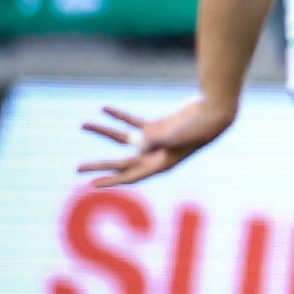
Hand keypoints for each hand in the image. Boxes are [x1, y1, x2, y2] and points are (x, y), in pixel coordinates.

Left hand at [78, 100, 234, 188]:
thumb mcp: (179, 137)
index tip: (92, 184)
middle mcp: (155, 155)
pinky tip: (103, 108)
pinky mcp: (157, 127)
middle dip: (99, 164)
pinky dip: (118, 115)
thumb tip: (142, 143)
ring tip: (83, 125)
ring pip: (123, 138)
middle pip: (121, 162)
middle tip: (78, 168)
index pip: (132, 176)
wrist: (215, 113)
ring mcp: (154, 141)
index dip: (112, 181)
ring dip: (103, 131)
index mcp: (161, 164)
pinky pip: (132, 121)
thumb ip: (159, 140)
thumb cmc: (201, 128)